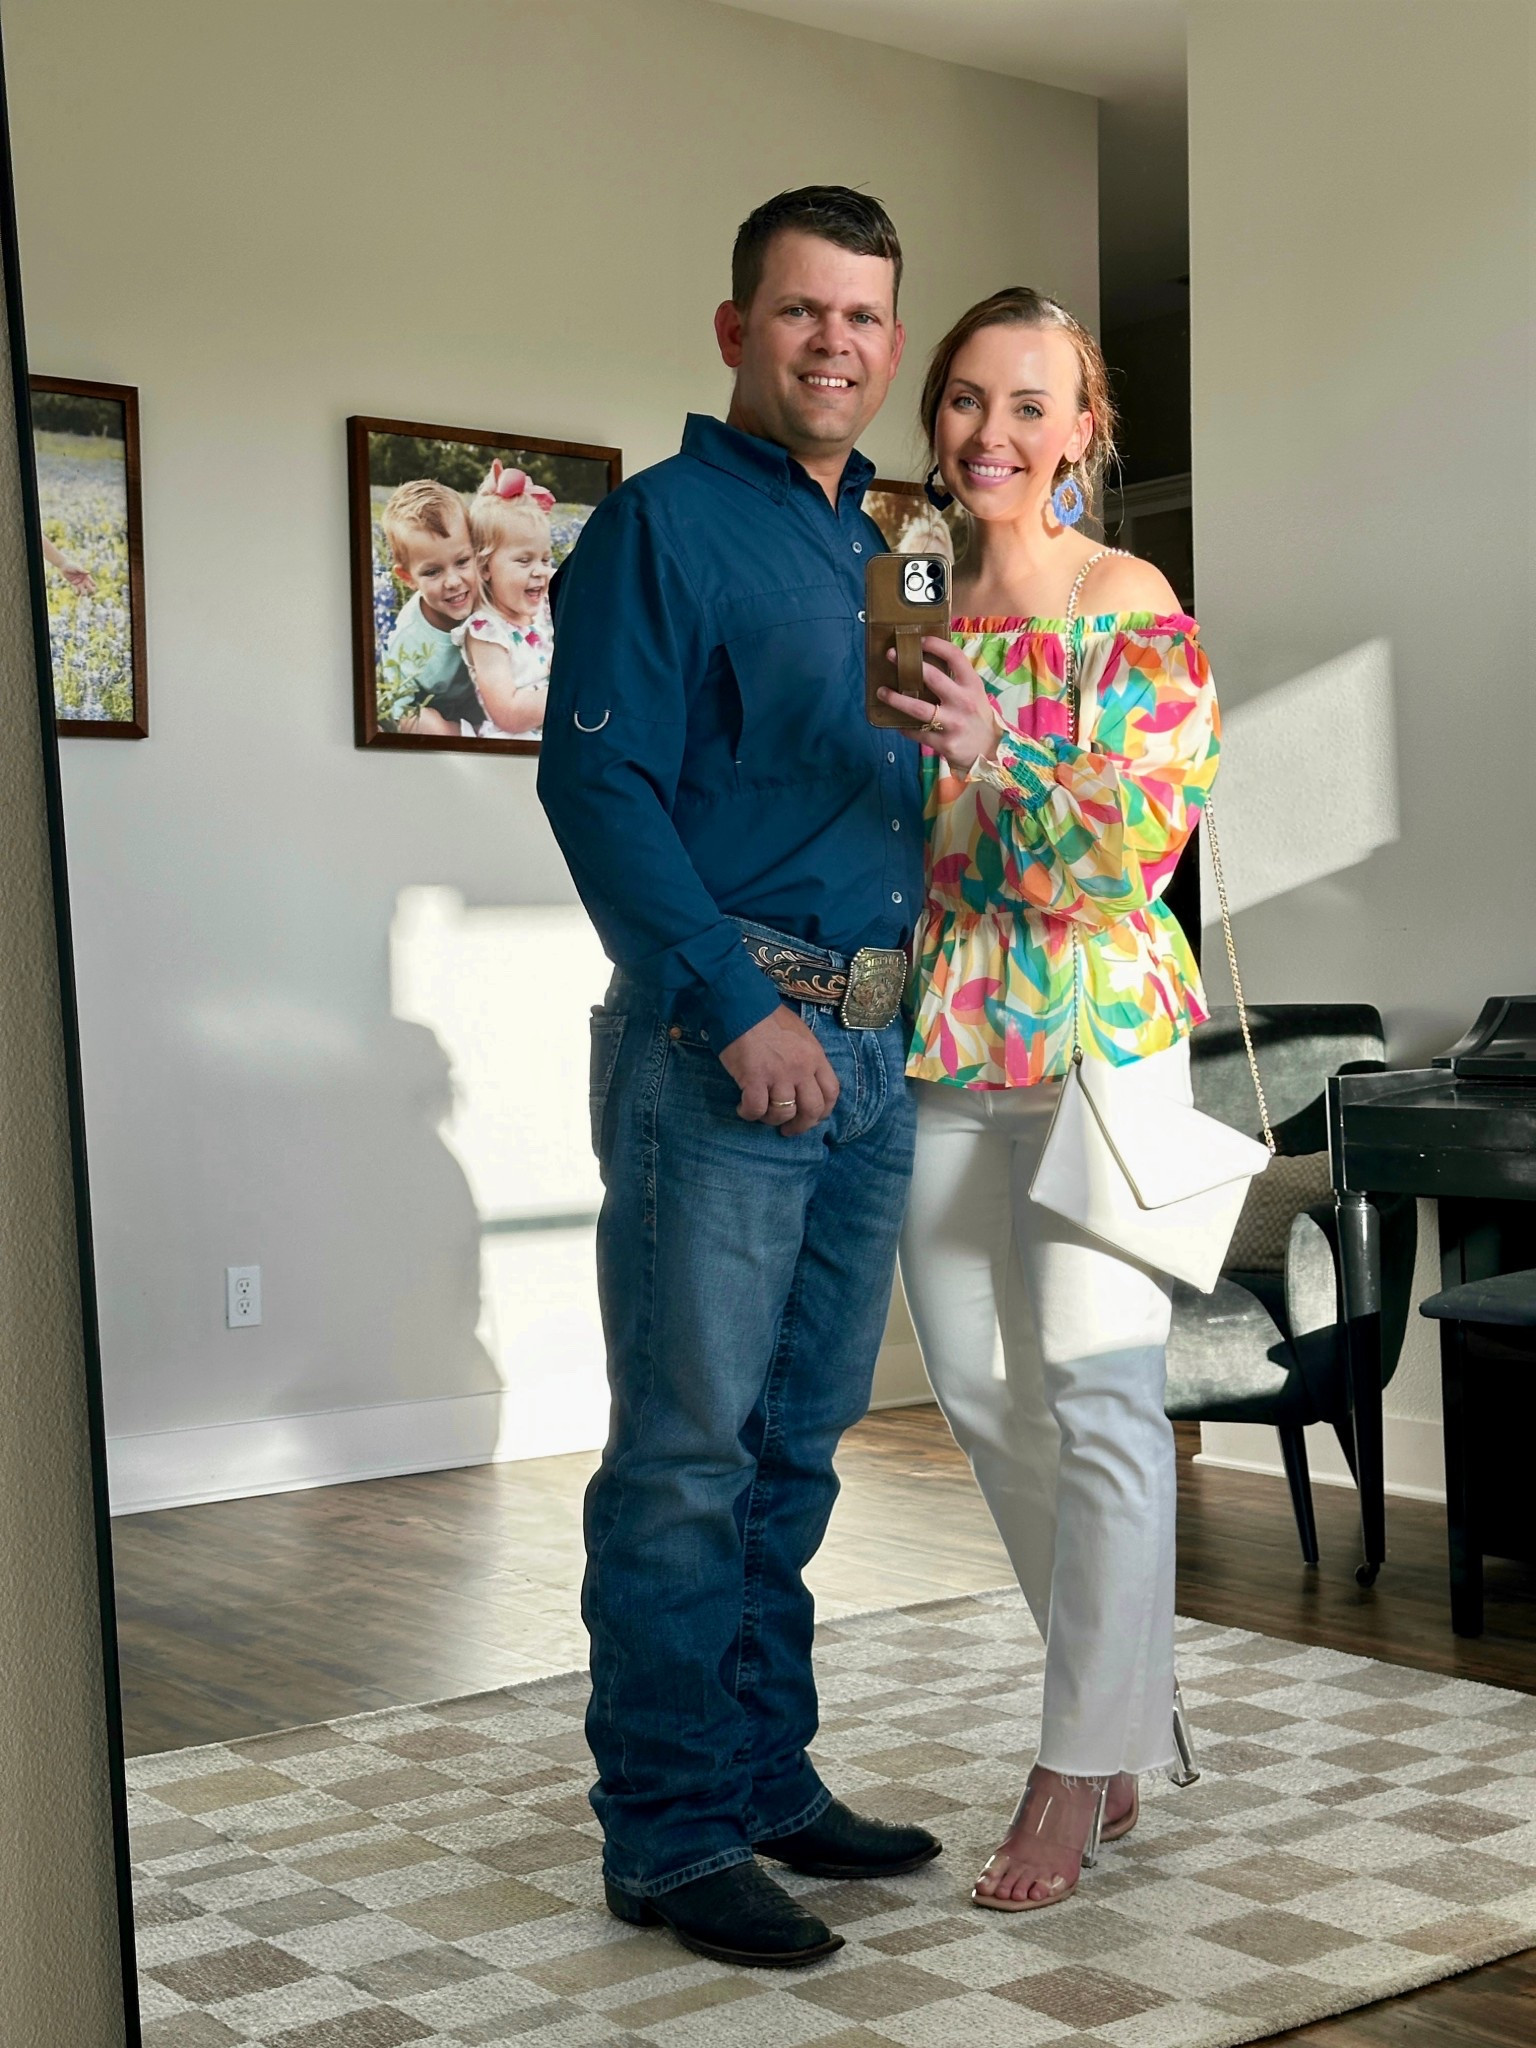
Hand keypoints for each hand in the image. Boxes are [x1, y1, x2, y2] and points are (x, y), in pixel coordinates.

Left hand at [62, 563, 95, 594]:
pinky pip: (77, 590)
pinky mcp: (74, 584)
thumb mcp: (77, 567)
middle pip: (89, 588)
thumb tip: (89, 572)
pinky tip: (76, 593)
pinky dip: (77, 593)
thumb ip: (82, 570)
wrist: (64, 566)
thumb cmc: (71, 565)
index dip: (94, 585)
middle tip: (92, 593)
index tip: (93, 586)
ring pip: (83, 590)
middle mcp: (84, 580)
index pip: (92, 582)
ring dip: (84, 593)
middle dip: (91, 591)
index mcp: (86, 576)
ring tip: (83, 594)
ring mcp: (79, 583)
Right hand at [719, 1005, 839, 1135]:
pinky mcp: (754, 1078)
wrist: (741, 1005)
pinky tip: (742, 1108)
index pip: (831, 1092)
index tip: (812, 1117)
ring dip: (772, 1119)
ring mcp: (779, 1074)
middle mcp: (801, 1068)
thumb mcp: (800, 1035)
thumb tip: (804, 1081)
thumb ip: (806, 1058)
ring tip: (761, 1113)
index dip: (824, 1110)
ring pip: (784, 1113)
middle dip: (801, 1125)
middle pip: (812, 1109)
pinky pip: (756, 1109)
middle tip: (788, 1129)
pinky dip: (749, 1114)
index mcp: (815, 1056)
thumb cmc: (768, 1017)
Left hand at [879, 637, 997, 772]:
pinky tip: (897, 723)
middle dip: (908, 665)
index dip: (936, 645)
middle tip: (890, 656)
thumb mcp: (974, 694)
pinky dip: (904, 728)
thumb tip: (924, 664)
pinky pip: (917, 733)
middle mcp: (964, 702)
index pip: (955, 657)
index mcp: (972, 685)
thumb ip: (955, 681)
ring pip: (919, 708)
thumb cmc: (976, 718)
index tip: (919, 641)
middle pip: (932, 678)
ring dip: (896, 699)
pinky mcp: (945, 743)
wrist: (989, 752)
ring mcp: (954, 723)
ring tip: (881, 692)